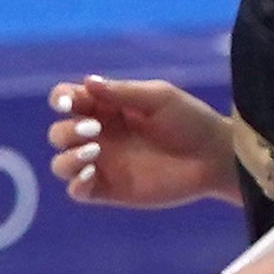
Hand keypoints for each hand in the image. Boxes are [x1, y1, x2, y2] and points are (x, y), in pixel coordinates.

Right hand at [50, 76, 240, 211]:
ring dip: (67, 156)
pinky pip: (77, 190)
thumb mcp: (158, 98)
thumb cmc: (190, 121)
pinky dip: (75, 183)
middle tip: (95, 130)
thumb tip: (86, 82)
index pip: (67, 100)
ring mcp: (102, 164)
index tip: (68, 103)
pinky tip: (91, 173)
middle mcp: (98, 136)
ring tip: (93, 152)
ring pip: (61, 163)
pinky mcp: (109, 190)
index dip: (60, 99)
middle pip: (58, 132)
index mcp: (106, 108)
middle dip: (67, 129)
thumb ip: (122, 92)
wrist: (214, 158)